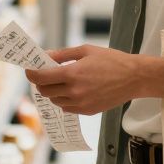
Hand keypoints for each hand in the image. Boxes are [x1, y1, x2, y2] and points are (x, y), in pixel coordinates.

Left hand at [25, 44, 146, 115]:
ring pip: (54, 101)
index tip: (29, 70)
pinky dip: (64, 100)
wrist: (134, 78)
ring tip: (60, 82)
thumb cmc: (112, 60)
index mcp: (72, 74)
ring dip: (52, 91)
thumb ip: (62, 55)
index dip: (31, 74)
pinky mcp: (87, 111)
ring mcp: (81, 104)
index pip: (41, 78)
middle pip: (45, 91)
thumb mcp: (86, 51)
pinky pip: (67, 108)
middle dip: (41, 82)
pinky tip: (71, 90)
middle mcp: (74, 92)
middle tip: (44, 74)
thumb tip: (45, 56)